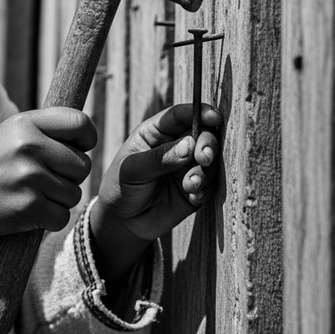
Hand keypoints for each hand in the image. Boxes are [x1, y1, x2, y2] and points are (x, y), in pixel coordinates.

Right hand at [0, 107, 96, 274]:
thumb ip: (43, 131)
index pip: (80, 123)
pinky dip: (50, 220)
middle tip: (44, 180)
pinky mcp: (29, 206)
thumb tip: (86, 133)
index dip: (88, 138)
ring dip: (59, 200)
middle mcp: (28, 146)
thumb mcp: (8, 135)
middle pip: (82, 165)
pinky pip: (62, 216)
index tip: (81, 148)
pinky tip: (28, 213)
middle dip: (70, 177)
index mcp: (25, 123)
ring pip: (74, 193)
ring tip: (31, 195)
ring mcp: (29, 176)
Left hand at [95, 103, 221, 241]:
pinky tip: (193, 197)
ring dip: (205, 172)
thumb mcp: (132, 170)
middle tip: (204, 158)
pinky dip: (205, 190)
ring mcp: (186, 168)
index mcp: (155, 133)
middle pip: (202, 135)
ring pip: (210, 161)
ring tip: (190, 185)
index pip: (179, 115)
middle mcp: (175, 146)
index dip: (198, 112)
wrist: (122, 222)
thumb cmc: (120, 187)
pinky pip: (210, 186)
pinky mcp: (195, 189)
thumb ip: (159, 158)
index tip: (214, 117)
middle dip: (208, 144)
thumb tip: (189, 145)